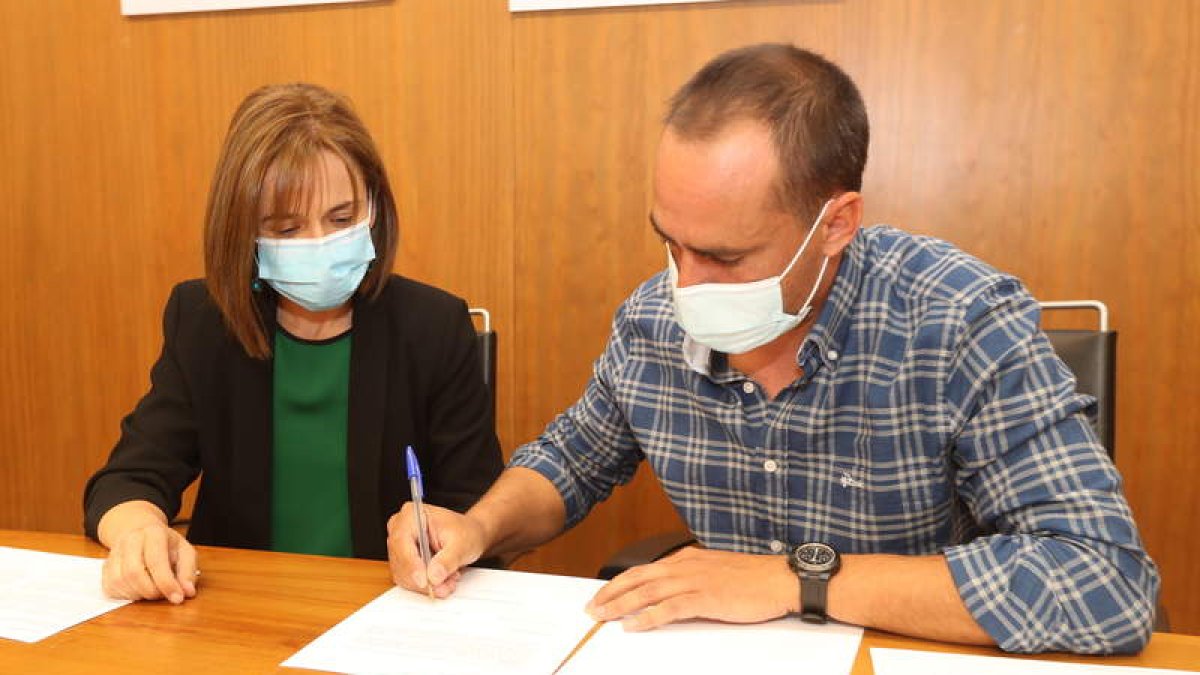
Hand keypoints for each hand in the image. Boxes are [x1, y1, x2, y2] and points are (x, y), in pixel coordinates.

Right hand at [101, 522, 197, 603]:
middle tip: (162, 595)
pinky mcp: (105, 566)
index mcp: (153, 532)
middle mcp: (130, 540)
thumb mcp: (185, 551)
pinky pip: (110, 587)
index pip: (156, 561)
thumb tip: (187, 592)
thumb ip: (188, 571)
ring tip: (152, 591)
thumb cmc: (166, 544)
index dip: (167, 583)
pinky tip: (138, 591)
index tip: (177, 598)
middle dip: (151, 591)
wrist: (141, 531)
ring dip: (138, 594)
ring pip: (119, 581)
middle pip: (133, 572)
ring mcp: (114, 553)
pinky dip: (125, 595)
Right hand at [386, 503, 486, 597]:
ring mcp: (400, 546)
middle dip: (422, 578)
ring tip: (448, 581)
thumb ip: (447, 560)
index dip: (412, 564)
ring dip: (425, 584)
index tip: (424, 581)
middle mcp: (400, 529)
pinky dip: (424, 586)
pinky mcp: (403, 561)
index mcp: (411, 515)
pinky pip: (407, 579)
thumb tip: (433, 576)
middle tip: (444, 587)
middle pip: (401, 561)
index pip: (402, 542)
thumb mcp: (462, 544)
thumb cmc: (465, 532)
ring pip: (403, 574)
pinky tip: (441, 580)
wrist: (469, 536)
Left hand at [585, 547, 795, 630]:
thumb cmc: (754, 578)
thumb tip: (675, 589)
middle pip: (639, 578)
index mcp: (688, 558)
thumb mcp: (717, 570)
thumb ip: (694, 576)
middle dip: (611, 593)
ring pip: (648, 591)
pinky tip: (633, 626)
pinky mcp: (705, 598)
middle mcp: (686, 566)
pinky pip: (669, 608)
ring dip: (621, 605)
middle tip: (592, 608)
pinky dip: (648, 617)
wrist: (781, 579)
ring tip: (602, 617)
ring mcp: (695, 581)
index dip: (621, 582)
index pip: (645, 569)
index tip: (603, 593)